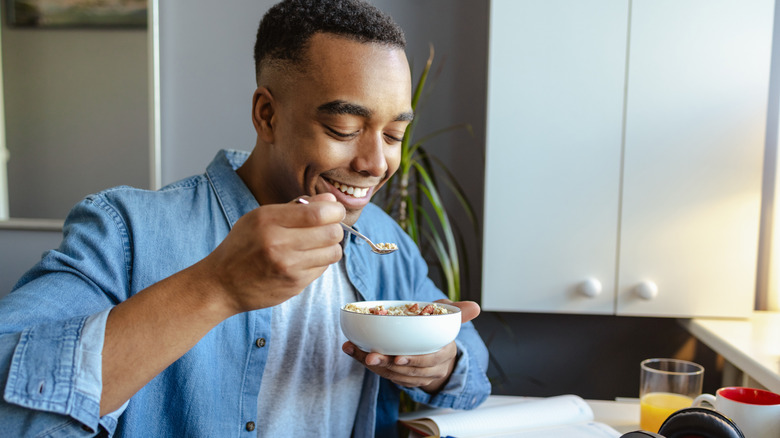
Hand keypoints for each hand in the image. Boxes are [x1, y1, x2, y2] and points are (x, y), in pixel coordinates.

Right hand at [196, 193, 344, 314]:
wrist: (221, 284)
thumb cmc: (242, 246)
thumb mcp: (260, 217)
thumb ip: (296, 207)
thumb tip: (329, 200)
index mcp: (268, 220)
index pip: (319, 213)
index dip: (335, 210)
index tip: (333, 211)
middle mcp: (278, 243)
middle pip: (331, 233)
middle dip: (335, 228)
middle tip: (327, 228)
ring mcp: (287, 267)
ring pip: (333, 252)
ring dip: (330, 247)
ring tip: (317, 244)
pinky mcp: (294, 285)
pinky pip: (323, 269)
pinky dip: (319, 262)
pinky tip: (305, 260)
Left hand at [342, 299, 480, 392]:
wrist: (438, 353)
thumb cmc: (440, 331)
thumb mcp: (449, 317)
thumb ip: (458, 311)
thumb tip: (476, 306)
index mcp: (444, 353)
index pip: (431, 359)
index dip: (415, 361)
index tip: (399, 357)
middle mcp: (431, 368)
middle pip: (408, 370)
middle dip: (387, 364)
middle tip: (370, 356)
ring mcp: (416, 376)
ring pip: (393, 375)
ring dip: (373, 365)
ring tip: (357, 352)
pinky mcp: (401, 378)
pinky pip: (384, 375)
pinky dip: (367, 365)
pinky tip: (353, 351)